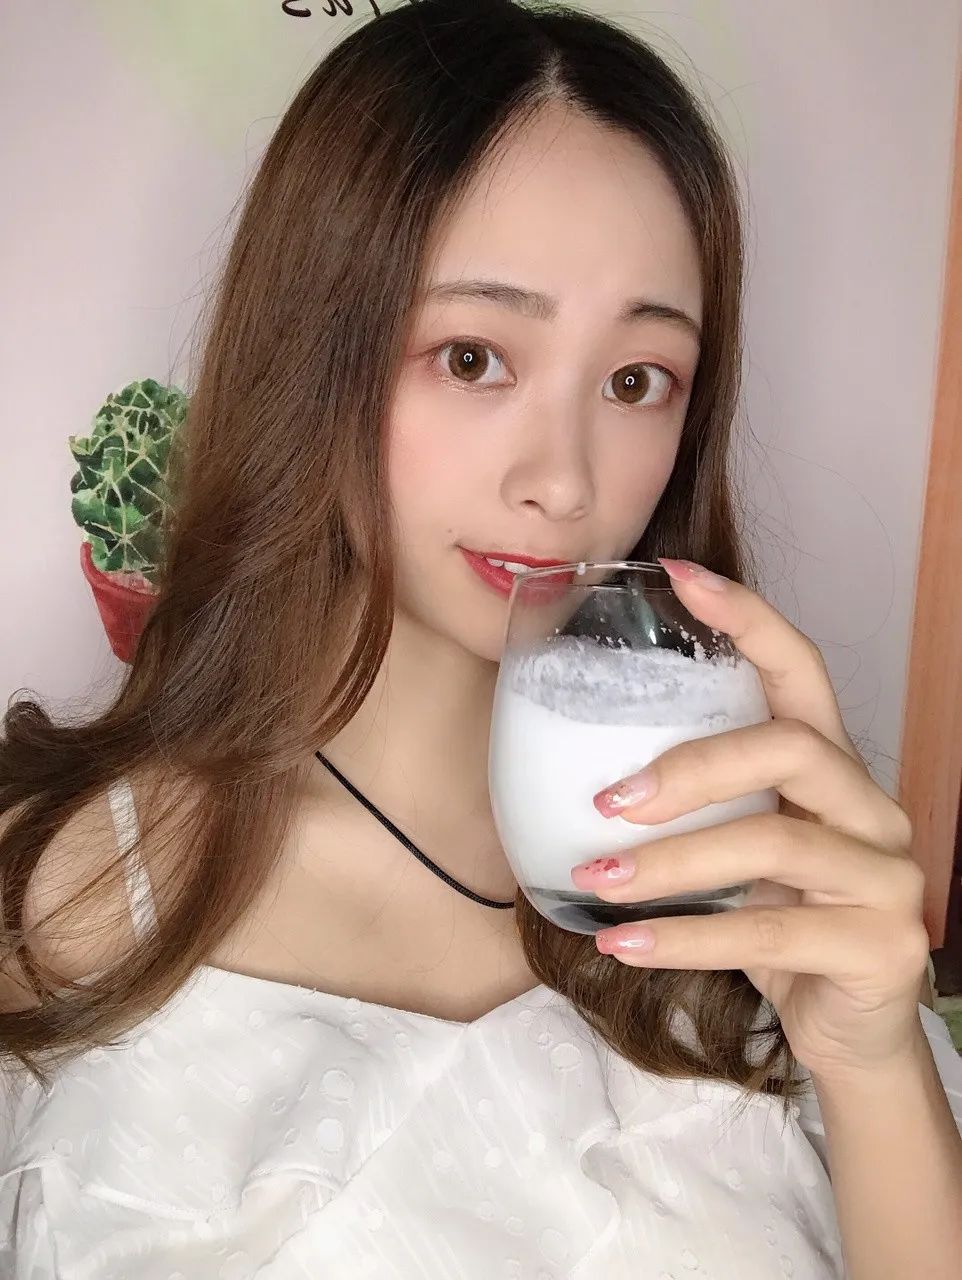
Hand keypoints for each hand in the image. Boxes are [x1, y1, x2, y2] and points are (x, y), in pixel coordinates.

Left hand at [569, 557, 930, 1082]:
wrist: (844, 1031)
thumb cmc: (777, 922)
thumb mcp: (737, 854)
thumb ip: (698, 812)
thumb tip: (580, 784)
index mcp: (831, 768)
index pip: (799, 669)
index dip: (745, 616)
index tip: (677, 575)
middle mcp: (871, 806)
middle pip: (787, 747)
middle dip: (688, 768)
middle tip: (606, 803)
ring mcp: (887, 874)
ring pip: (774, 842)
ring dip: (669, 864)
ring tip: (596, 880)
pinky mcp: (883, 943)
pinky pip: (770, 929)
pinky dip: (684, 939)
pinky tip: (622, 945)